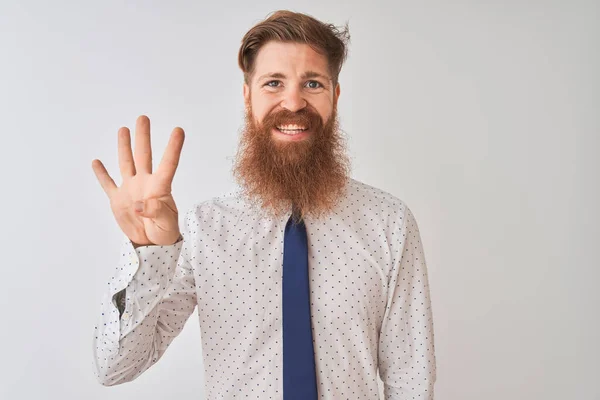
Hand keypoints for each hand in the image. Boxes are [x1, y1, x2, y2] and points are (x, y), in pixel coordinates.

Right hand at [92, 115, 184, 245]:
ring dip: (124, 147)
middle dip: (143, 137)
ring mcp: (131, 189)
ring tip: (124, 129)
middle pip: (143, 155)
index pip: (168, 164)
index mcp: (160, 188)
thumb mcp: (166, 224)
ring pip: (126, 163)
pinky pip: (108, 184)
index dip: (173, 147)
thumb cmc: (165, 232)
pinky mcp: (118, 200)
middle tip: (143, 118)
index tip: (179, 130)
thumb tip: (138, 204)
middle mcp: (145, 183)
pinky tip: (97, 162)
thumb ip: (156, 212)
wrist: (151, 244)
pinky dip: (101, 174)